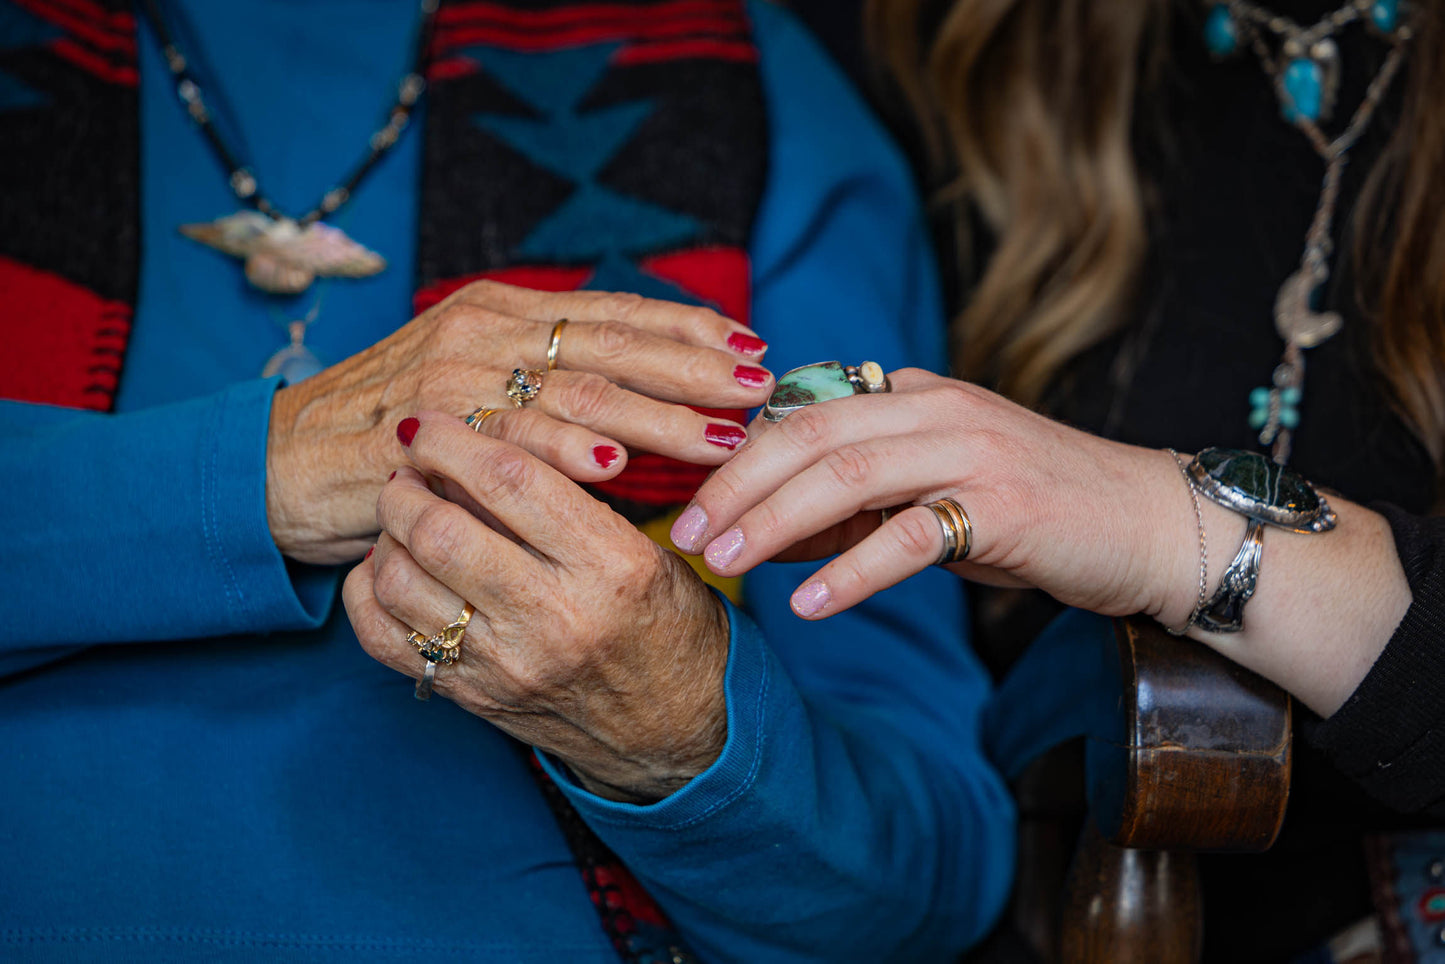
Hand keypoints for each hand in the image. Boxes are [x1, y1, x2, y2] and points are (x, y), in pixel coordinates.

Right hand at [267, 282, 772, 562]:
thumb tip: (638, 399)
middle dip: (694, 368)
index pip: (611, 312)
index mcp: (501, 313)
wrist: (283, 462)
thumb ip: (543, 382)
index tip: (751, 346)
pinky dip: (565, 454)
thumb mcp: (473, 383)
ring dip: (655, 416)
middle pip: (610, 345)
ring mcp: (454, 379)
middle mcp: (483, 333)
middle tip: (760, 388)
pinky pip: (507, 443)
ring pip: (574, 393)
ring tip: (719, 435)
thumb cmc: (390, 427)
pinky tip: (616, 466)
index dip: (686, 328)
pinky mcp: (426, 433)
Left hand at [341, 412, 730, 802]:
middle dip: (406, 486)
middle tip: (409, 469)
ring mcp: (506, 665)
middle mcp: (554, 617)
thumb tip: (478, 449)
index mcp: (610, 566)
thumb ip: (569, 502)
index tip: (431, 424)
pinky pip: (384, 639)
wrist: (680, 729)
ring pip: (401, 581)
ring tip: (403, 516)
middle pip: (440, 530)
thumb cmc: (670, 626)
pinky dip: (371, 592)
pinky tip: (390, 568)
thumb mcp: (645, 550)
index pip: (509, 480)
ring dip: (387, 534)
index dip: (455, 440)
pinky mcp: (474, 697)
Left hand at [670, 368, 1198, 626]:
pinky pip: (910, 537)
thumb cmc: (1035, 513)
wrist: (1151, 525)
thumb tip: (764, 534)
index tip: (684, 497)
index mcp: (914, 394)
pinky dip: (851, 572)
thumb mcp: (933, 497)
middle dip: (737, 483)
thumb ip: (854, 506)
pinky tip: (807, 606)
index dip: (737, 454)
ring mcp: (973, 451)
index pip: (804, 413)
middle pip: (810, 434)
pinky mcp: (1005, 505)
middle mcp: (938, 407)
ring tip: (725, 561)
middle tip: (685, 531)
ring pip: (848, 474)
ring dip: (774, 521)